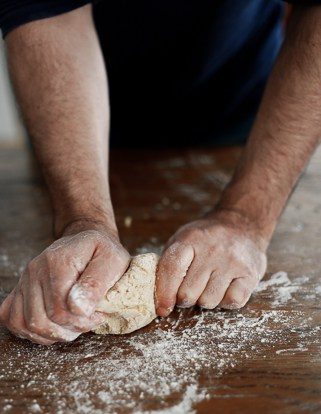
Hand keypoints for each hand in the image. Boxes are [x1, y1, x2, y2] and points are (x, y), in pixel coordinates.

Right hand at [0, 227, 129, 344]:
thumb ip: (96, 284)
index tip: (99, 314)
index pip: (60, 309)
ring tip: (73, 324)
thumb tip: (79, 309)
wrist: (86, 241)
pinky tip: (53, 325)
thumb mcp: (113, 261)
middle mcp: (35, 269)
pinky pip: (12, 319)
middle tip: (88, 320)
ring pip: (25, 325)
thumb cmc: (102, 252)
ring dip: (52, 334)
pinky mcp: (20, 289)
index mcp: (58, 261)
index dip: (81, 321)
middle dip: (69, 330)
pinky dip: (31, 331)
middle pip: (41, 321)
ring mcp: (25, 279)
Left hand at [156, 211, 266, 315]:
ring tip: (209, 285)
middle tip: (191, 289)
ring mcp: (232, 262)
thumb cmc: (206, 239)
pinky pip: (232, 302)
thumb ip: (168, 263)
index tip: (162, 309)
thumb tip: (157, 298)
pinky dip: (226, 301)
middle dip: (185, 298)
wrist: (242, 225)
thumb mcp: (183, 240)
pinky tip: (225, 288)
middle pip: (188, 293)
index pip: (172, 269)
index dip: (164, 293)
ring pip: (208, 302)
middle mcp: (211, 250)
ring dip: (206, 300)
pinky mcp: (250, 274)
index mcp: (190, 239)